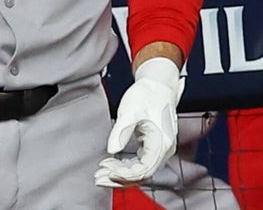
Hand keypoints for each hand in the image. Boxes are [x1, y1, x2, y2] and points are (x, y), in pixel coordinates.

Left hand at [94, 57, 183, 186]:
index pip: (143, 169)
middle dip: (119, 178)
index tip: (105, 172)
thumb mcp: (131, 110)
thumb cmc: (147, 94)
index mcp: (162, 142)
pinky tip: (112, 164)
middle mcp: (164, 149)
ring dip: (121, 174)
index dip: (124, 175)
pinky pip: (141, 163)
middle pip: (142, 174)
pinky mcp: (154, 146)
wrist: (158, 83)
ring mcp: (160, 149)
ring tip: (101, 171)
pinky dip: (126, 166)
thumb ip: (122, 131)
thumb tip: (112, 150)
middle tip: (98, 177)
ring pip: (141, 171)